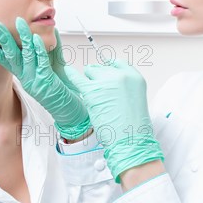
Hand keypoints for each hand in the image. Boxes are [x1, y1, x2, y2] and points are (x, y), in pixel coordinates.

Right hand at [0, 17, 90, 139]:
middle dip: (3, 38)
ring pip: (27, 55)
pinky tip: (36, 39)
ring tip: (19, 22)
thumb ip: (37, 60)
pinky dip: (39, 50)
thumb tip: (34, 41)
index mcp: (24, 77)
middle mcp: (27, 78)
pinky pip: (42, 62)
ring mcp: (36, 80)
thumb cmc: (57, 92)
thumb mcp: (43, 75)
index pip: (4, 62)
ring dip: (23, 37)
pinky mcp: (48, 81)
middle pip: (12, 55)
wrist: (68, 111)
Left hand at [64, 60, 163, 181]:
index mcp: (135, 77)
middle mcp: (121, 75)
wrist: (130, 139)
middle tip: (100, 92)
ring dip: (89, 81)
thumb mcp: (135, 99)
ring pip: (91, 71)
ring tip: (93, 96)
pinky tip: (67, 71)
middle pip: (103, 67)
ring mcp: (106, 81)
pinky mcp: (92, 90)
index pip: (118, 63)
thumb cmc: (132, 126)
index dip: (109, 68)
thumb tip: (108, 82)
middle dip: (99, 77)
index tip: (104, 72)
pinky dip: (71, 74)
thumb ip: (124, 86)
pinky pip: (77, 77)